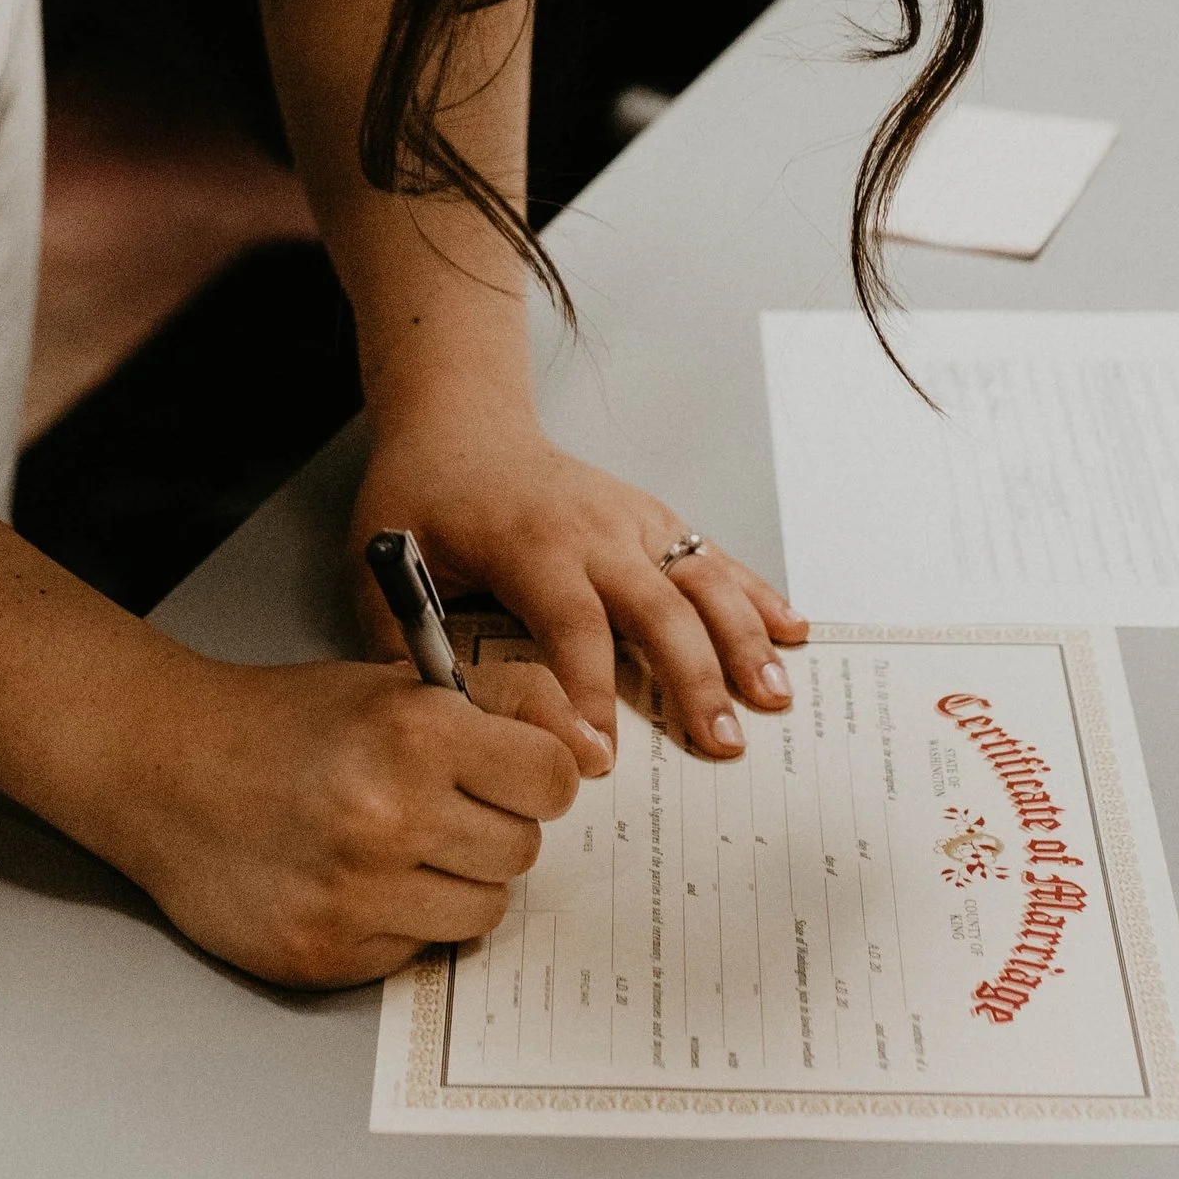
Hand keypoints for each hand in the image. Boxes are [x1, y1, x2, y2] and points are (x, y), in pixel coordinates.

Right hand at [75, 636, 594, 990]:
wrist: (167, 769)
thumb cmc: (290, 723)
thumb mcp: (401, 684)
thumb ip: (509, 701)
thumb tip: (594, 751)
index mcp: (417, 732)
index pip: (552, 781)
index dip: (531, 776)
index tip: (502, 774)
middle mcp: (391, 815)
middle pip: (521, 852)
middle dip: (489, 829)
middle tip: (432, 807)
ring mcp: (357, 894)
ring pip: (481, 912)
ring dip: (451, 884)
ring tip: (392, 846)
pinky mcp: (328, 954)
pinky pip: (418, 952)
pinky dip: (397, 923)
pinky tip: (350, 881)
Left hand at [351, 409, 807, 763]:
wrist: (460, 421)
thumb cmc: (424, 494)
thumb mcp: (385, 561)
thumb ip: (402, 641)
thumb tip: (430, 721)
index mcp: (528, 543)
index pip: (571, 623)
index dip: (588, 692)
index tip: (600, 756)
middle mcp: (593, 528)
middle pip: (656, 607)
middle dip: (692, 678)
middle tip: (721, 745)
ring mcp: (632, 519)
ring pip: (701, 580)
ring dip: (743, 639)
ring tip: (774, 698)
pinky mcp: (653, 519)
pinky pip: (713, 557)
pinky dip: (756, 594)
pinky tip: (793, 631)